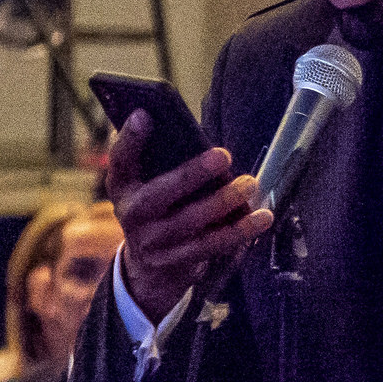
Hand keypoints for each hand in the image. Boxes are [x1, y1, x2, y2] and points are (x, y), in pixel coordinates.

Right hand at [108, 111, 269, 320]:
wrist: (147, 267)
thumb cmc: (160, 209)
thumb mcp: (150, 184)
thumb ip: (166, 161)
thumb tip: (198, 137)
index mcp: (122, 186)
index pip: (120, 159)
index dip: (129, 138)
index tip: (145, 114)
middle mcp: (130, 213)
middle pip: (159, 193)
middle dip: (191, 174)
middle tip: (223, 155)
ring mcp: (151, 241)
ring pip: (191, 221)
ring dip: (224, 201)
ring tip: (249, 184)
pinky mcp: (175, 261)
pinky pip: (212, 245)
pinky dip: (240, 231)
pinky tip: (262, 217)